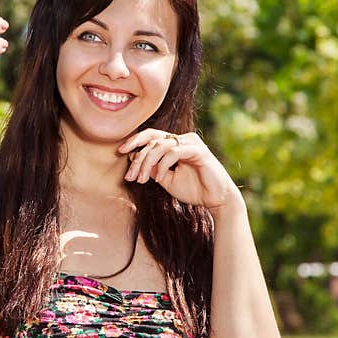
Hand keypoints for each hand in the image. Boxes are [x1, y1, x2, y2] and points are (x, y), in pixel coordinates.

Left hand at [119, 129, 242, 211]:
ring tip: (141, 180)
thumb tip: (134, 158)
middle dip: (138, 157)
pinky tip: (158, 178)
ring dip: (147, 163)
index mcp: (175, 144)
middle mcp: (183, 139)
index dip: (135, 141)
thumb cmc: (193, 190)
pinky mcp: (198, 150)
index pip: (151, 136)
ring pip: (160, 145)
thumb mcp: (166, 180)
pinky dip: (162, 165)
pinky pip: (173, 152)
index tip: (121, 152)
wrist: (216, 200)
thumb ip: (152, 169)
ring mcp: (191, 143)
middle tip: (129, 175)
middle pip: (153, 139)